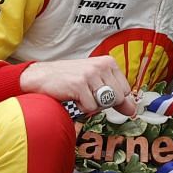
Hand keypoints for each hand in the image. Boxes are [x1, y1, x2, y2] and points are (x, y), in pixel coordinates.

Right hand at [18, 57, 136, 116]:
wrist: (39, 77)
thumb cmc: (67, 80)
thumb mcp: (95, 83)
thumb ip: (115, 95)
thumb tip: (133, 109)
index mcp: (108, 62)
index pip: (126, 91)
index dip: (112, 98)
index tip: (97, 93)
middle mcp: (101, 65)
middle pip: (118, 98)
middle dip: (102, 103)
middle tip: (86, 94)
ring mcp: (90, 74)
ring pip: (105, 104)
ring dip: (91, 106)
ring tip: (79, 95)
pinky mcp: (79, 84)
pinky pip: (90, 108)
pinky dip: (80, 108)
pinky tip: (72, 97)